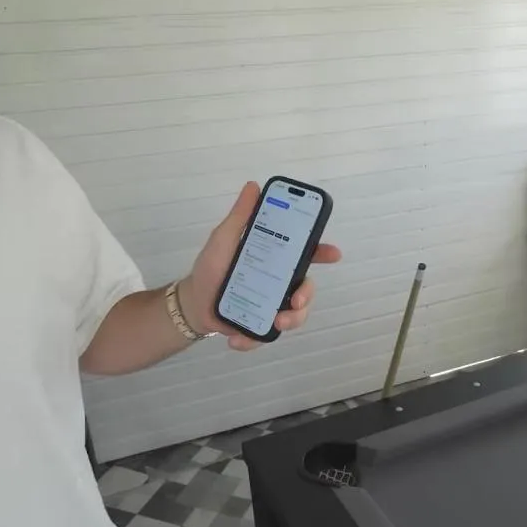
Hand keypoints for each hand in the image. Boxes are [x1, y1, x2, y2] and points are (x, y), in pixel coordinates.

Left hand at [178, 181, 342, 351]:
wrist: (193, 302)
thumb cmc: (211, 268)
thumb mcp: (223, 238)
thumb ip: (239, 216)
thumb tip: (253, 186)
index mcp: (274, 260)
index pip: (305, 254)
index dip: (322, 252)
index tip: (332, 253)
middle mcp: (278, 283)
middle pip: (306, 289)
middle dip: (307, 297)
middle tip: (295, 300)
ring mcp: (271, 306)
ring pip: (294, 316)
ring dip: (289, 322)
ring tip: (273, 323)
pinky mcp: (259, 327)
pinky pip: (266, 336)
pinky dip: (252, 340)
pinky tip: (235, 339)